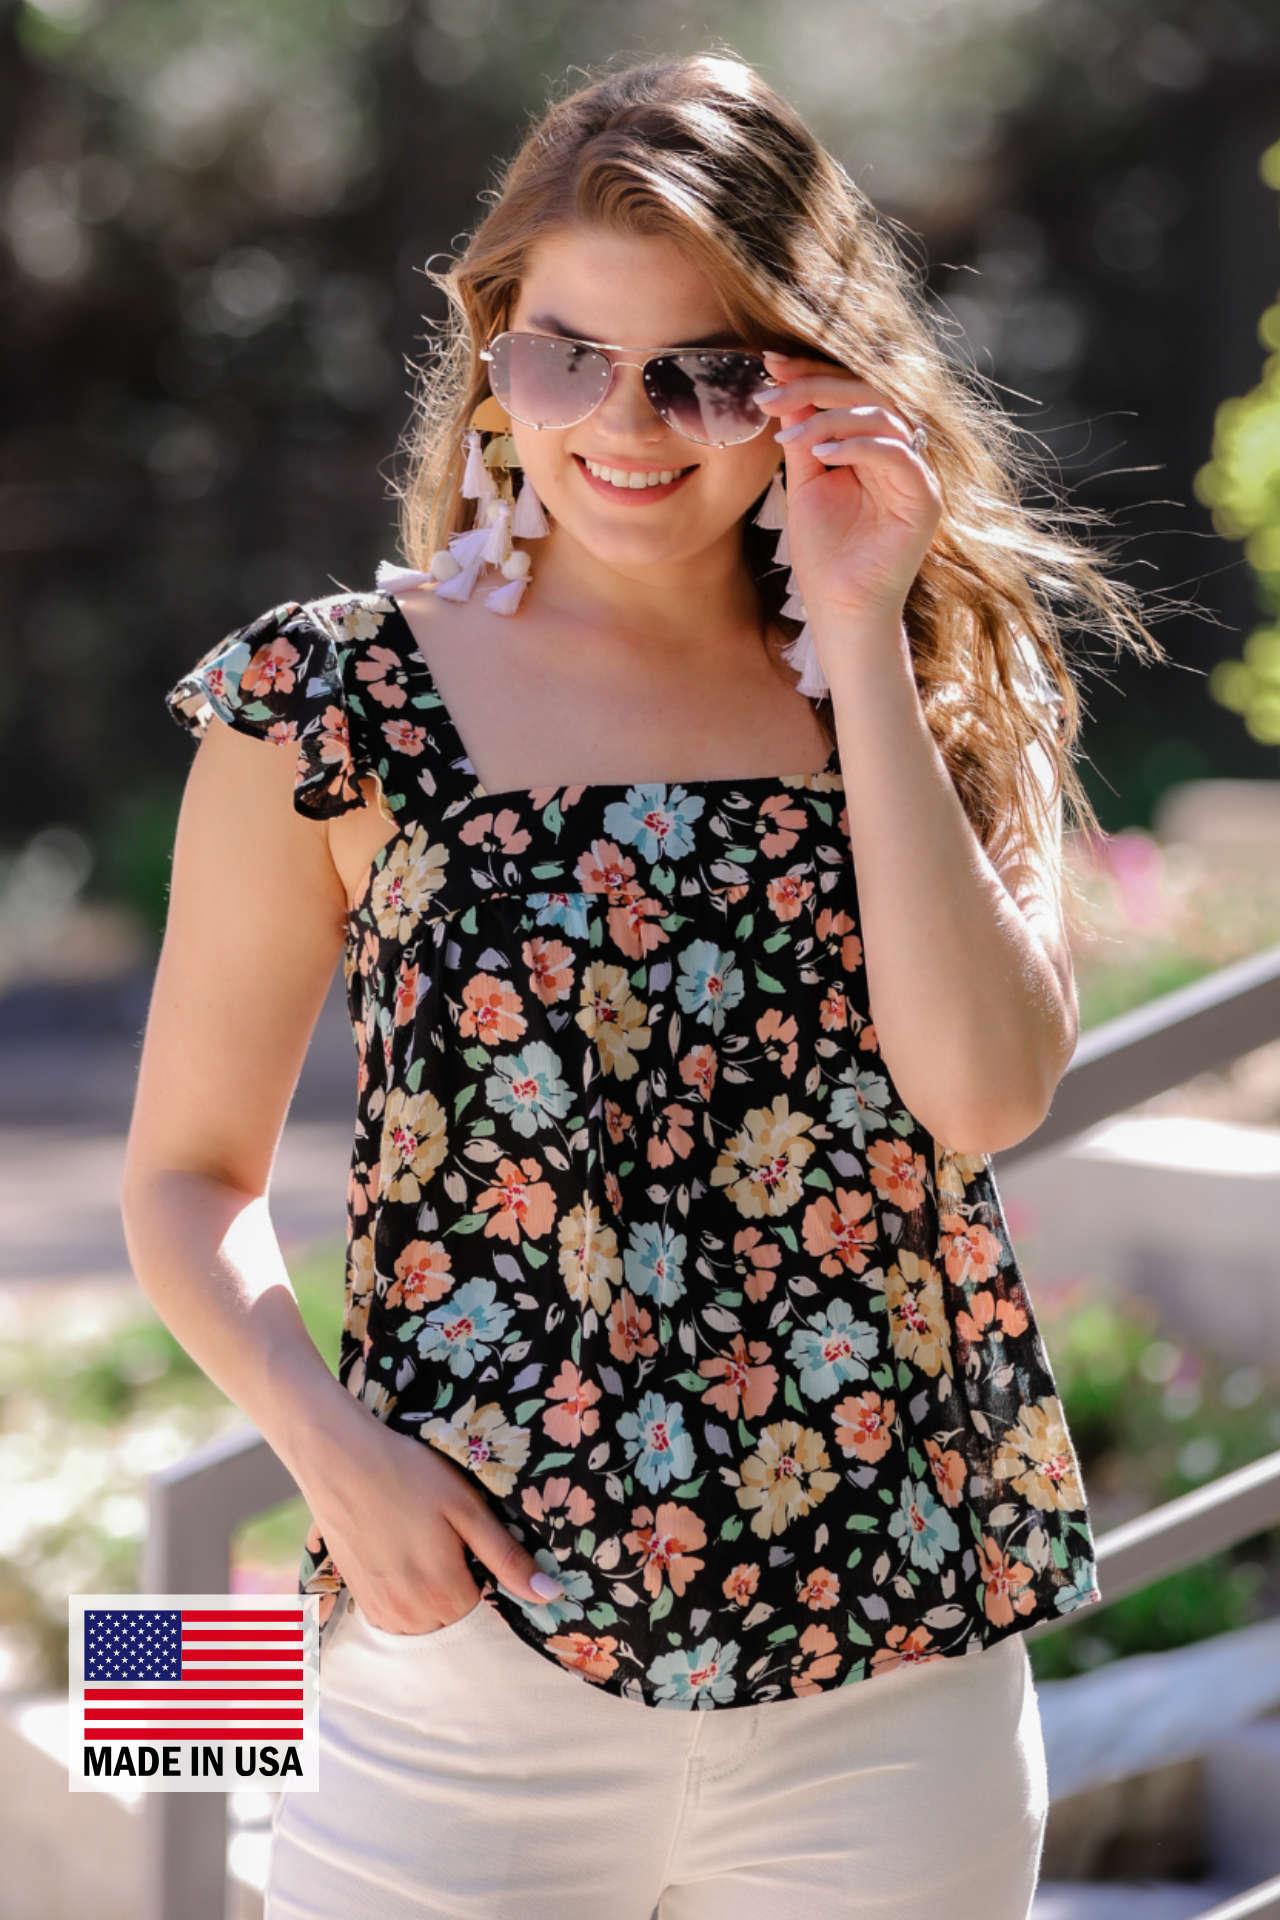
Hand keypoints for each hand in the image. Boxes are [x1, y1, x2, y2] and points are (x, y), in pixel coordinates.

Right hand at [302, 1403, 561, 1634]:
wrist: (337, 1458)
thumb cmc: (407, 1474)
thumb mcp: (466, 1508)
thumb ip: (507, 1558)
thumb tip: (552, 1596)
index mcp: (443, 1593)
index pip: (488, 1611)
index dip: (492, 1578)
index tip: (481, 1546)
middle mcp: (410, 1615)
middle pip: (457, 1620)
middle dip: (465, 1589)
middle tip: (454, 1540)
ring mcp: (380, 1611)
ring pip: (427, 1623)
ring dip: (436, 1598)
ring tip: (428, 1546)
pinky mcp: (360, 1600)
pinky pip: (399, 1617)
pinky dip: (410, 1597)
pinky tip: (406, 1555)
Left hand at [754, 351, 941, 628]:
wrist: (840, 608)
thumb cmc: (824, 553)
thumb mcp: (806, 484)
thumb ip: (803, 437)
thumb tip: (785, 391)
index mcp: (874, 446)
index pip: (848, 393)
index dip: (811, 374)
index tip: (769, 365)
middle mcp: (901, 453)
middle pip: (867, 393)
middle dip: (815, 385)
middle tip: (773, 387)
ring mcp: (917, 475)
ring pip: (882, 416)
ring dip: (830, 418)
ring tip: (789, 437)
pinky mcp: (924, 499)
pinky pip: (897, 454)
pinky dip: (858, 447)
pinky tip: (821, 456)